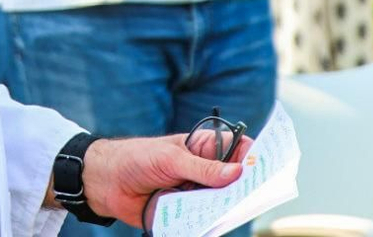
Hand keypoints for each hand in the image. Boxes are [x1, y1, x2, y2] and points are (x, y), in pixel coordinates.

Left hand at [80, 132, 252, 229]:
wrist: (107, 183)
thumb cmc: (137, 159)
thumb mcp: (170, 159)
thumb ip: (202, 168)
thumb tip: (236, 173)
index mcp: (203, 148)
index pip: (237, 148)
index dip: (253, 155)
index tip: (266, 166)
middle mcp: (204, 171)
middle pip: (235, 180)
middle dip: (246, 186)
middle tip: (256, 195)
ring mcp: (197, 192)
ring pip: (222, 202)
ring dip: (228, 207)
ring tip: (233, 210)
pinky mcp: (186, 212)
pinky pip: (204, 219)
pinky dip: (210, 222)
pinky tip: (213, 224)